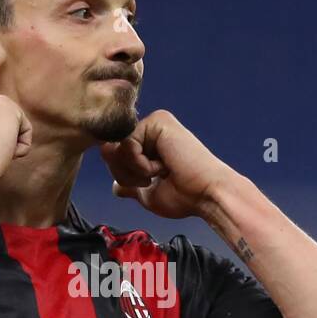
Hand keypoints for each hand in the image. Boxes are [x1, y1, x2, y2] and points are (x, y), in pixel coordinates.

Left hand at [98, 110, 236, 219]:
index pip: (113, 155)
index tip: (146, 184)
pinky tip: (162, 167)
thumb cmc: (184, 197)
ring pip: (116, 147)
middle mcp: (150, 130)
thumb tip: (115, 186)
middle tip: (152, 180)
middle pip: (111, 150)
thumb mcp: (146, 194)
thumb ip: (128, 184)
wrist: (205, 195)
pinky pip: (127, 143)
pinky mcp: (157, 121)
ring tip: (159, 173)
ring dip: (134, 170)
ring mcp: (154, 123)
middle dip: (125, 174)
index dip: (122, 175)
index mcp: (148, 144)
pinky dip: (140, 164)